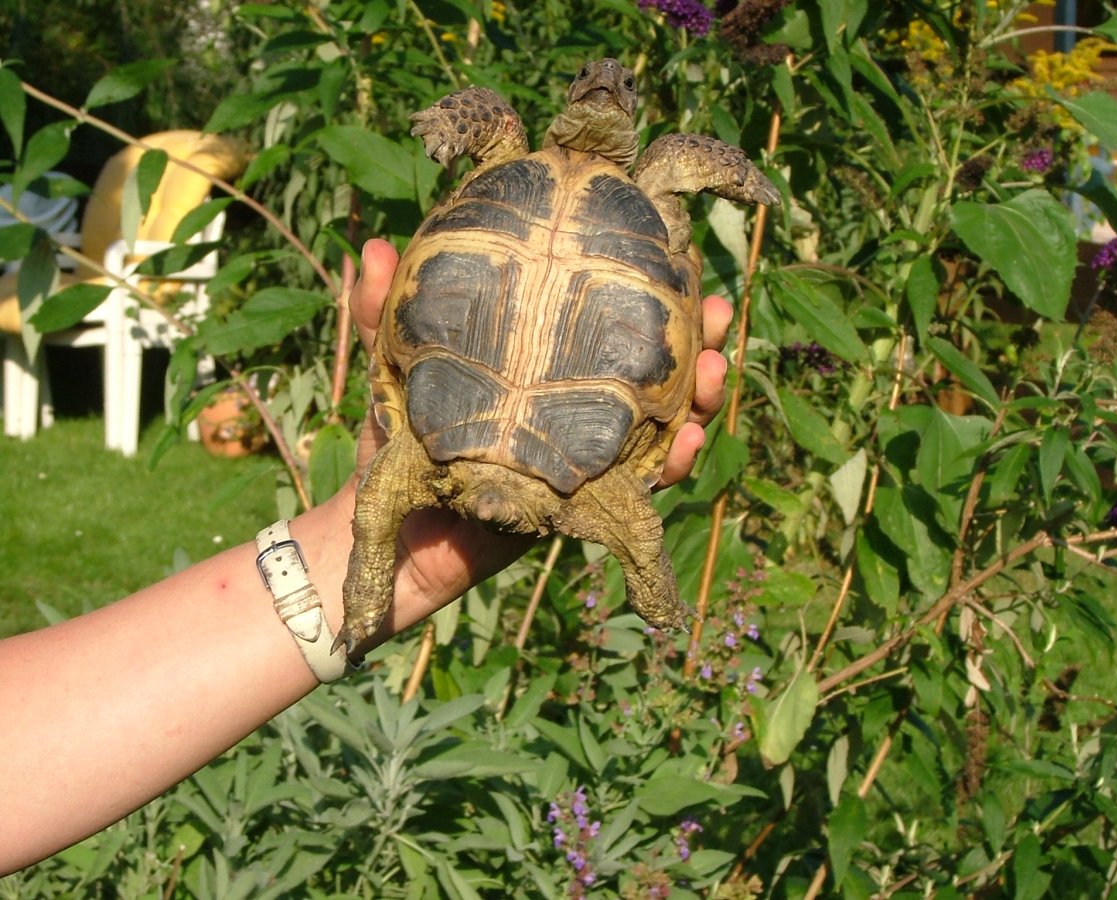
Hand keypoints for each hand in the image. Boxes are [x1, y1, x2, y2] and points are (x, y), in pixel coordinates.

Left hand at [338, 238, 731, 615]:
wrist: (389, 529)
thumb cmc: (393, 442)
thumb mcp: (391, 369)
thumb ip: (383, 315)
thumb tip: (373, 250)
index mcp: (547, 367)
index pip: (608, 323)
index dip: (648, 292)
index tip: (679, 254)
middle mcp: (578, 407)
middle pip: (655, 370)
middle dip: (697, 341)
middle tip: (719, 314)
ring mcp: (588, 455)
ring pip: (664, 424)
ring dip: (699, 399)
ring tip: (713, 370)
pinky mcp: (589, 503)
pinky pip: (643, 485)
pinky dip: (671, 465)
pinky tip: (686, 442)